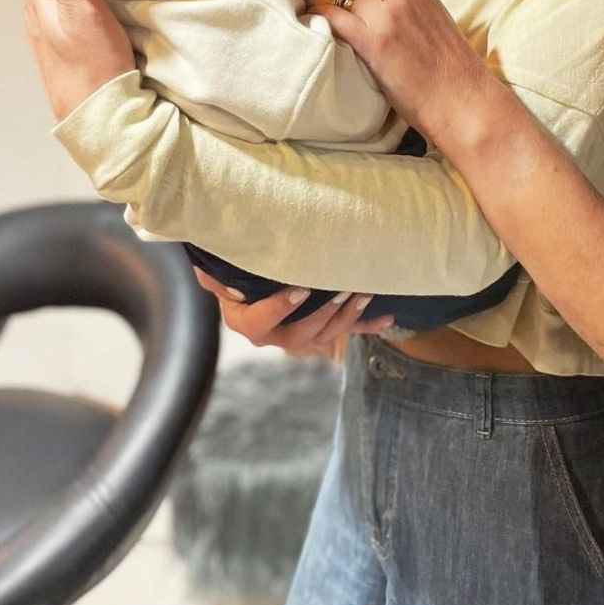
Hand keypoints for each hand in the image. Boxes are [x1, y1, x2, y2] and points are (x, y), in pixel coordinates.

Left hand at [1, 0, 135, 119]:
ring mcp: (47, 40)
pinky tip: (84, 4)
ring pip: (46, 1)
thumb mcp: (79, 4)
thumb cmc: (94, 58)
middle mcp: (35, 20)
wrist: (100, 111)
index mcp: (36, 3)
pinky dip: (66, 4)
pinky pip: (59, 19)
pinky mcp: (62, 54)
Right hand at [192, 268, 393, 352]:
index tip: (301, 289)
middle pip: (300, 337)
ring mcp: (300, 333)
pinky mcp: (322, 326)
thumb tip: (226, 281)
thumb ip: (216, 276)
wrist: (246, 276)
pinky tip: (388, 318)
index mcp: (246, 321)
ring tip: (364, 293)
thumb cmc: (231, 267)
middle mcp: (275, 334)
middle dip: (324, 315)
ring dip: (347, 316)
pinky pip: (346, 330)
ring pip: (326, 336)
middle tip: (343, 290)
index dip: (280, 309)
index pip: (260, 323)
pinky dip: (368, 324)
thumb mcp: (215, 269)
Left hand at [311, 0, 491, 139]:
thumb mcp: (428, 15)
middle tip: (317, 1)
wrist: (461, 97)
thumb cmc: (446, 65)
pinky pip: (330, 15)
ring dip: (320, 2)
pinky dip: (318, 19)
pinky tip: (316, 28)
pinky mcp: (371, 40)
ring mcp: (384, 13)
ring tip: (316, 17)